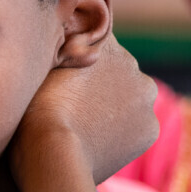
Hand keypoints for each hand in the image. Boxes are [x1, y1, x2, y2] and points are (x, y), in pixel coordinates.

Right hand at [12, 33, 158, 185]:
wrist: (53, 150)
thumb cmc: (39, 106)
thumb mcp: (47, 64)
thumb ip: (67, 49)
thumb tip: (76, 41)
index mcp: (107, 44)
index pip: (96, 46)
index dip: (80, 63)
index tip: (68, 80)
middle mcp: (133, 65)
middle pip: (117, 73)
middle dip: (102, 85)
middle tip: (76, 106)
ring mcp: (145, 98)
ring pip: (130, 100)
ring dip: (115, 108)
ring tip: (87, 127)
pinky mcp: (151, 129)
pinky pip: (137, 127)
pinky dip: (123, 133)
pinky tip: (100, 141)